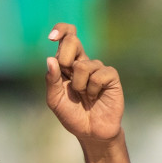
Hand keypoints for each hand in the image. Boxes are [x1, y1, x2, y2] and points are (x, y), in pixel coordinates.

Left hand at [44, 23, 123, 143]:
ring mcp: (98, 68)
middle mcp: (82, 62)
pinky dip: (92, 89)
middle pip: (73, 42)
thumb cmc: (72, 115)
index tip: (51, 36)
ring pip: (83, 65)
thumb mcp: (55, 99)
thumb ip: (52, 80)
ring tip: (84, 96)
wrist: (90, 132)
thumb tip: (50, 59)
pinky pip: (98, 75)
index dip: (61, 30)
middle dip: (65, 58)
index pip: (66, 37)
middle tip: (67, 76)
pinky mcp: (111, 76)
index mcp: (67, 64)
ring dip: (79, 85)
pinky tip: (96, 97)